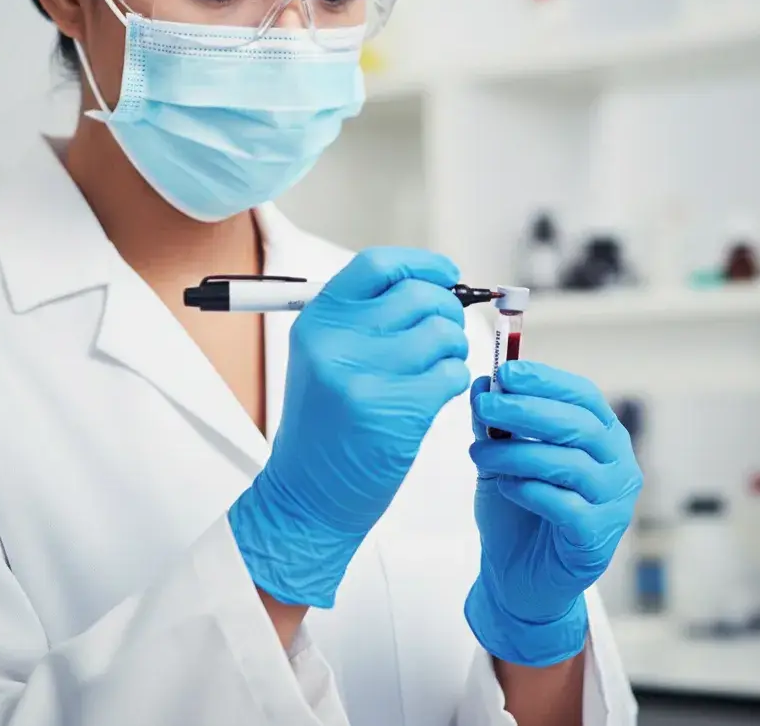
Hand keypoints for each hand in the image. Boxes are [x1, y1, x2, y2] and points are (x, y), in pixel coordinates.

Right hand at [230, 247, 469, 607]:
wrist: (307, 496)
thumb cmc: (326, 426)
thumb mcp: (325, 358)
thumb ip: (366, 318)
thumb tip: (431, 286)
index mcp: (318, 321)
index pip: (378, 264)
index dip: (421, 264)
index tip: (447, 276)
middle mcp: (337, 341)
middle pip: (419, 295)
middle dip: (447, 313)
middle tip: (444, 337)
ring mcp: (365, 375)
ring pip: (442, 333)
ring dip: (453, 349)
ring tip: (436, 369)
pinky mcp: (396, 409)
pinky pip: (452, 373)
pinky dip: (453, 381)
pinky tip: (433, 397)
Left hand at [464, 361, 642, 666]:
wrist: (520, 579)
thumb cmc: (518, 513)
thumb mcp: (500, 460)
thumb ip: (494, 424)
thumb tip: (483, 383)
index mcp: (602, 436)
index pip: (583, 395)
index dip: (546, 380)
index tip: (506, 371)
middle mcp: (617, 465)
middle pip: (578, 425)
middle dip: (527, 411)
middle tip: (487, 406)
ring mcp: (613, 502)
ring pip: (568, 464)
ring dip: (516, 454)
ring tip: (477, 454)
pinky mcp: (597, 538)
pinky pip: (564, 504)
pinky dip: (529, 491)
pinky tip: (505, 488)